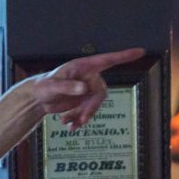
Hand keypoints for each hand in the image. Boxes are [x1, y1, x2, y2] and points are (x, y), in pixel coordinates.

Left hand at [30, 48, 144, 128]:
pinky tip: (69, 126)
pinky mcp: (83, 101)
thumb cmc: (44, 86)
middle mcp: (88, 77)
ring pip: (94, 105)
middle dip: (92, 107)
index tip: (141, 51)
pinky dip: (79, 120)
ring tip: (67, 122)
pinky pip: (88, 112)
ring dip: (83, 115)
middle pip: (100, 92)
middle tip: (81, 120)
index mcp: (83, 67)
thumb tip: (84, 88)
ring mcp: (87, 90)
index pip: (107, 60)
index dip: (125, 56)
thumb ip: (68, 87)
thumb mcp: (53, 85)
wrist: (38, 98)